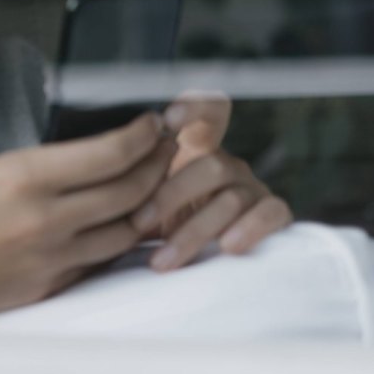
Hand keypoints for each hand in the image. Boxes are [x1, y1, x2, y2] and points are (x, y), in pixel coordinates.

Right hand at [0, 113, 175, 324]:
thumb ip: (32, 168)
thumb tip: (75, 167)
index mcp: (25, 177)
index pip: (109, 154)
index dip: (142, 137)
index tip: (154, 124)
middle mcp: (46, 219)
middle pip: (130, 190)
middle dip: (156, 164)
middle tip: (166, 149)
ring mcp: (49, 258)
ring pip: (125, 231)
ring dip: (146, 205)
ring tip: (153, 186)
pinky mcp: (45, 287)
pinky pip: (97, 262)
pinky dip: (115, 241)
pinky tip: (119, 225)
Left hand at [130, 92, 292, 271]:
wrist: (194, 265)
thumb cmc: (159, 226)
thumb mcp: (141, 202)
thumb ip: (131, 184)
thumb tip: (101, 178)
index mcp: (198, 148)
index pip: (209, 111)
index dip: (195, 108)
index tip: (168, 120)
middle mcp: (228, 164)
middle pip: (210, 166)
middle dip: (170, 196)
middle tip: (138, 223)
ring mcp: (252, 189)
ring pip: (231, 199)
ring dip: (194, 231)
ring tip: (163, 259)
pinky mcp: (272, 216)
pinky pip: (271, 213)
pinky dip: (250, 228)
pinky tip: (227, 247)